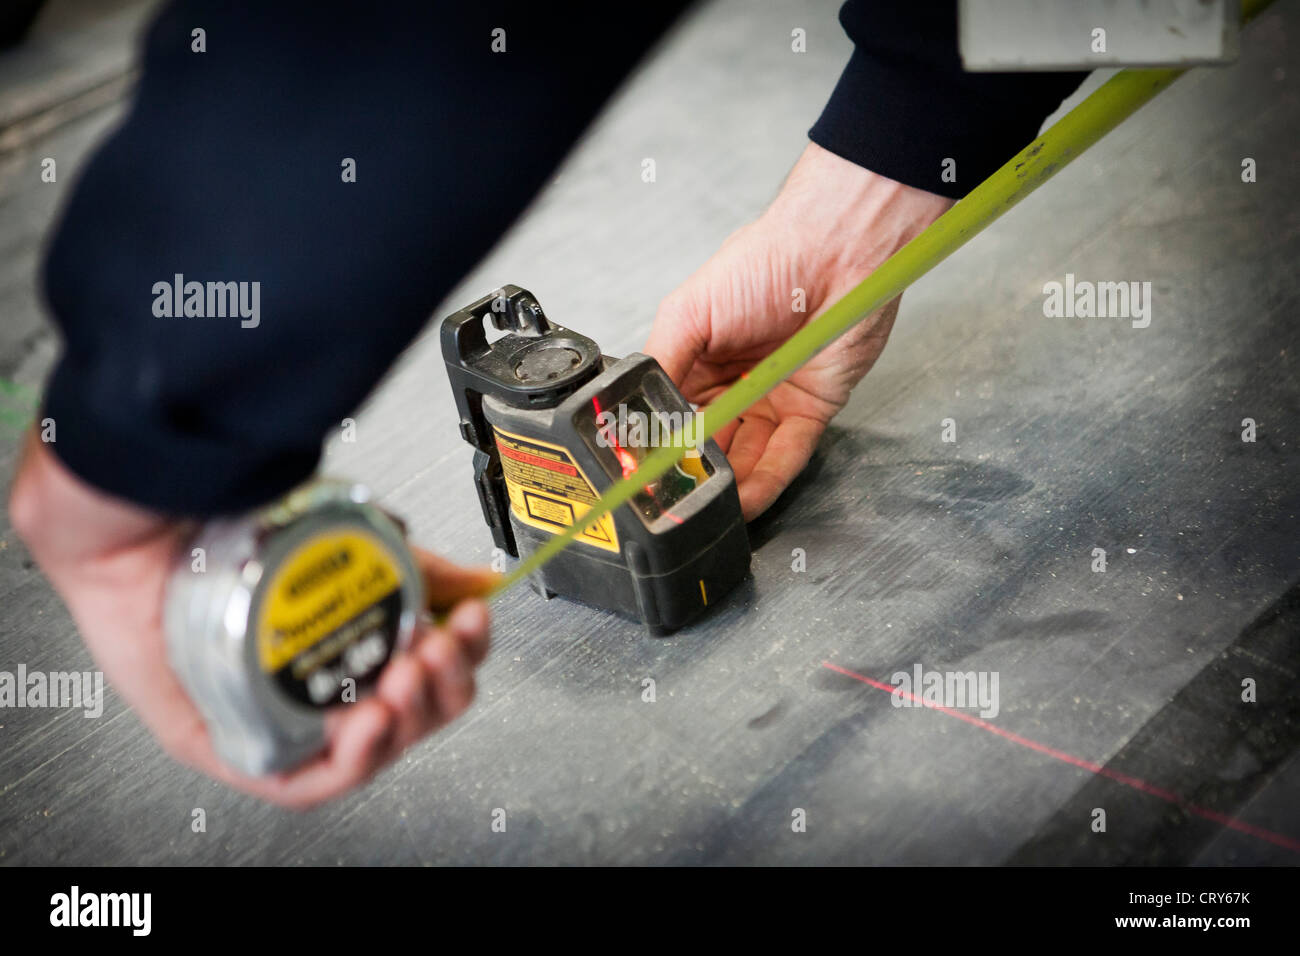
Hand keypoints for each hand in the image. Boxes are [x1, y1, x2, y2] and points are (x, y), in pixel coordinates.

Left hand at [8, 431, 495, 808]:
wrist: (153, 520)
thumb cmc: (239, 528)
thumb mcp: (357, 544)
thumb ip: (422, 570)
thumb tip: (484, 580)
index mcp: (353, 642)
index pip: (429, 672)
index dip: (462, 655)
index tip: (471, 621)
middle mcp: (321, 683)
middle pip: (412, 718)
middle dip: (441, 688)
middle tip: (434, 649)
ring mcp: (281, 716)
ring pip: (371, 752)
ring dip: (407, 720)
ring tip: (405, 676)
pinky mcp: (235, 744)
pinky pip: (304, 785)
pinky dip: (353, 761)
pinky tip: (371, 723)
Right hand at [645, 142, 952, 519]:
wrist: (834, 251)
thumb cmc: (765, 261)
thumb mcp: (689, 311)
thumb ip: (661, 363)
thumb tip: (635, 413)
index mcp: (699, 358)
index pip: (673, 414)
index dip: (661, 444)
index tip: (646, 473)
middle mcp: (734, 383)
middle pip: (708, 442)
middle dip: (692, 472)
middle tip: (674, 501)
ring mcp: (772, 398)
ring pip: (745, 456)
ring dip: (726, 486)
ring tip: (704, 509)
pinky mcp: (811, 409)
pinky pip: (786, 455)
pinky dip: (766, 481)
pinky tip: (744, 500)